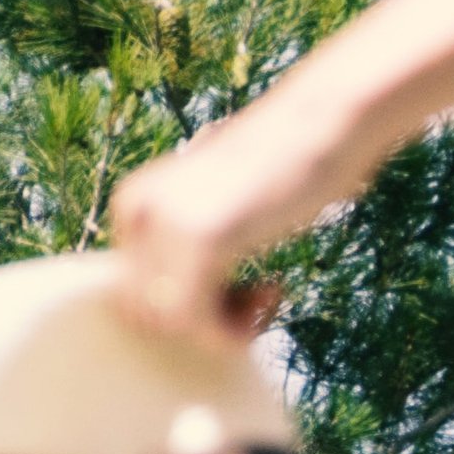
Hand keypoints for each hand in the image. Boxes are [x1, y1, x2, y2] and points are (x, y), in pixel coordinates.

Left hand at [106, 91, 355, 337]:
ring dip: (223, 330)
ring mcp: (166, 225)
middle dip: (203, 323)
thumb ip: (184, 245)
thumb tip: (167, 323)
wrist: (321, 123)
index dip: (186, 311)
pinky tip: (273, 289)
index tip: (237, 293)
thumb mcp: (218, 202)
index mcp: (133, 203)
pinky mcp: (202, 240)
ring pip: (172, 324)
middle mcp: (138, 212)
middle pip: (150, 314)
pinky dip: (234, 329)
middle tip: (256, 298)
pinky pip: (197, 321)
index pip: (135, 294)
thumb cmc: (284, 168)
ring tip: (267, 297)